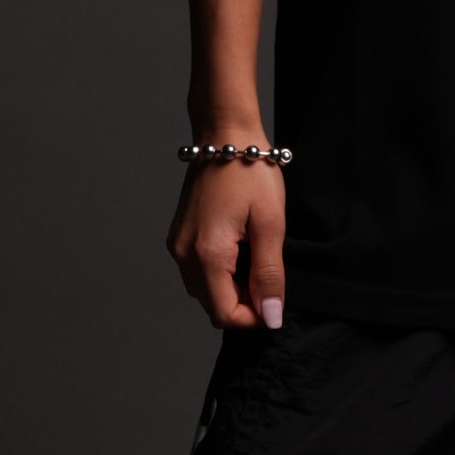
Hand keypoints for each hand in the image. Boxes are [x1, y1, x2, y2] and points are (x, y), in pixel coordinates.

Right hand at [166, 153, 287, 330]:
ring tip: (255, 257)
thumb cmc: (251, 173)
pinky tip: (240, 249)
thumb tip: (270, 316)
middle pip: (213, 306)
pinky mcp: (179, 237)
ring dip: (232, 289)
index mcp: (207, 254)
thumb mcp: (271, 224)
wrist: (225, 136)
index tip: (276, 300)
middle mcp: (184, 255)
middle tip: (269, 273)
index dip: (254, 317)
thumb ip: (269, 275)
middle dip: (244, 303)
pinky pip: (198, 272)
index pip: (225, 314)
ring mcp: (178, 245)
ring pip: (205, 292)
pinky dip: (220, 273)